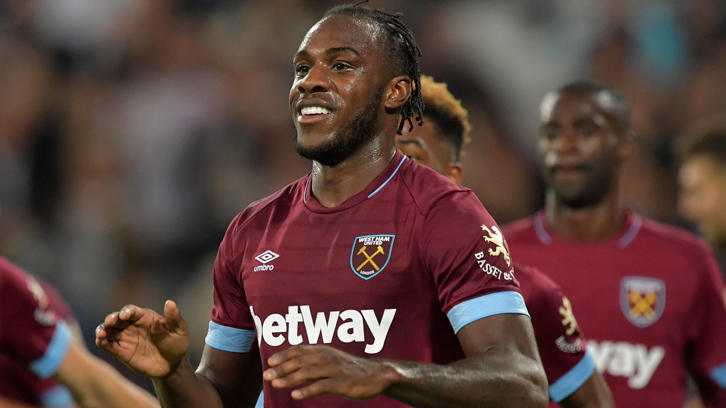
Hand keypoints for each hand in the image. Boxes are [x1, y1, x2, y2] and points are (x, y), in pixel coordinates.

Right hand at [95, 300, 188, 378]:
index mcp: (145, 317)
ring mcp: (126, 338)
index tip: (125, 315)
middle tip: (109, 321)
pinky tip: (100, 341)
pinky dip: (102, 342)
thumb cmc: (177, 343)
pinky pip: (108, 345)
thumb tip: (170, 302)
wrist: (172, 364)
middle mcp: (132, 325)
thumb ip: (174, 317)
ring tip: (100, 333)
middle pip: (117, 318)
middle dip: (112, 318)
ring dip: (102, 329)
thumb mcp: (179, 329)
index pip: (132, 310)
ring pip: (109, 330)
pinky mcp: (121, 351)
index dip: (127, 311)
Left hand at [263, 345, 398, 399]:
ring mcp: (334, 370)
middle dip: (282, 368)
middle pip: (300, 361)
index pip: (299, 350)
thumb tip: (294, 367)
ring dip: (289, 378)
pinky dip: (307, 390)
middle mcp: (327, 357)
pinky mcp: (341, 383)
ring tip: (275, 384)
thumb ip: (315, 362)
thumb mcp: (332, 361)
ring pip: (307, 372)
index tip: (270, 362)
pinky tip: (295, 395)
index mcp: (324, 351)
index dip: (284, 355)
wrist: (377, 374)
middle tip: (266, 376)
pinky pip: (321, 386)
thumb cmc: (351, 370)